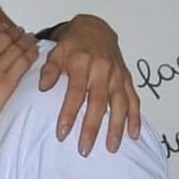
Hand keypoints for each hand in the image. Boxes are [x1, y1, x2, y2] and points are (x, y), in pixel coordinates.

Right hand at [0, 24, 37, 178]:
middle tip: (21, 33)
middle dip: (15, 33)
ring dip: (25, 41)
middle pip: (4, 36)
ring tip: (30, 40)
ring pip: (16, 48)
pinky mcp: (6, 84)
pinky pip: (23, 63)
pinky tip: (35, 53)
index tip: (5, 28)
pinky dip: (31, 55)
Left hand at [39, 14, 140, 155]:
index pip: (76, 92)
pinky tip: (133, 135)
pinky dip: (135, 118)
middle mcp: (103, 70)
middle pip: (98, 103)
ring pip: (120, 104)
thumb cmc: (72, 45)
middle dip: (92, 127)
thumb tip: (42, 88)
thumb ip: (49, 70)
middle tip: (85, 149)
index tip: (63, 133)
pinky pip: (134, 100)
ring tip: (111, 148)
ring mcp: (118, 75)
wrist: (95, 30)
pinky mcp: (128, 79)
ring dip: (116, 127)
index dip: (69, 113)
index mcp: (83, 63)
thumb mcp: (55, 52)